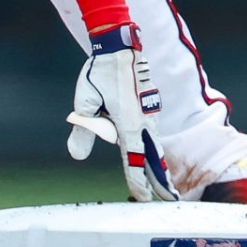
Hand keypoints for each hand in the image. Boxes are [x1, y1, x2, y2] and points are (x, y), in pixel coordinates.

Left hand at [66, 24, 177, 201]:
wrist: (119, 46)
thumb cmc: (100, 73)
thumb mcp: (85, 103)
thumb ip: (83, 131)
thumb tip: (77, 156)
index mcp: (128, 123)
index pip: (133, 159)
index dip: (138, 180)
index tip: (142, 197)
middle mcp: (143, 121)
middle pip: (153, 157)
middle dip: (160, 180)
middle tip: (169, 199)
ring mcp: (149, 113)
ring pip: (154, 144)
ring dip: (158, 164)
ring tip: (164, 183)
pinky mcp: (149, 106)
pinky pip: (152, 131)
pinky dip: (154, 147)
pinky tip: (153, 155)